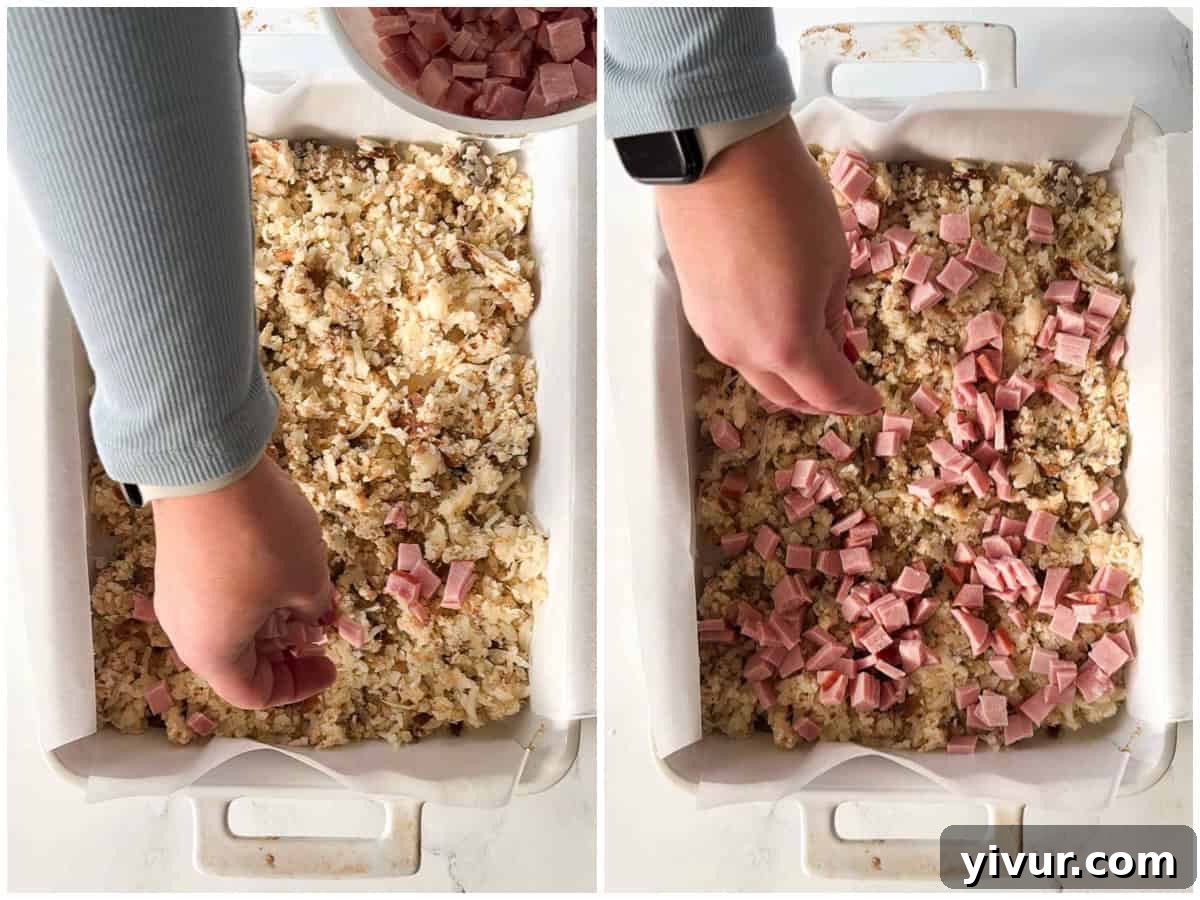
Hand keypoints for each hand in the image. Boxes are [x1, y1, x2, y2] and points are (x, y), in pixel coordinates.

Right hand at [150, 455, 337, 708]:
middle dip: (286, 652)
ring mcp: (177, 592)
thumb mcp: (307, 580)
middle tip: (322, 635)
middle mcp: (186, 630)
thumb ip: (314, 608)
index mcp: (213, 653)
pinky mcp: (180, 559)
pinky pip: (220, 594)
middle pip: (240, 661)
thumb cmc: (261, 539)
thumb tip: (310, 612)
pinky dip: (254, 594)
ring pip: (230, 624)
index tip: (329, 665)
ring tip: (310, 599)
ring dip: (272, 620)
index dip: (297, 687)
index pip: (254, 694)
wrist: (206, 467)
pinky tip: (286, 569)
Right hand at [656, 117, 880, 414]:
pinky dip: (761, 347)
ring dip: (788, 372)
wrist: (715, 159)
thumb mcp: (833, 260)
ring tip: (814, 346)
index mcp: (787, 345)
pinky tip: (777, 323)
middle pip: (787, 395)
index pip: (829, 393)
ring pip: (757, 373)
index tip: (872, 400)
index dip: (856, 400)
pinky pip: (735, 344)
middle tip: (845, 380)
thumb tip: (832, 336)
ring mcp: (713, 334)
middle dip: (820, 395)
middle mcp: (743, 352)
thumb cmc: (784, 202)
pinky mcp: (695, 310)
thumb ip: (834, 312)